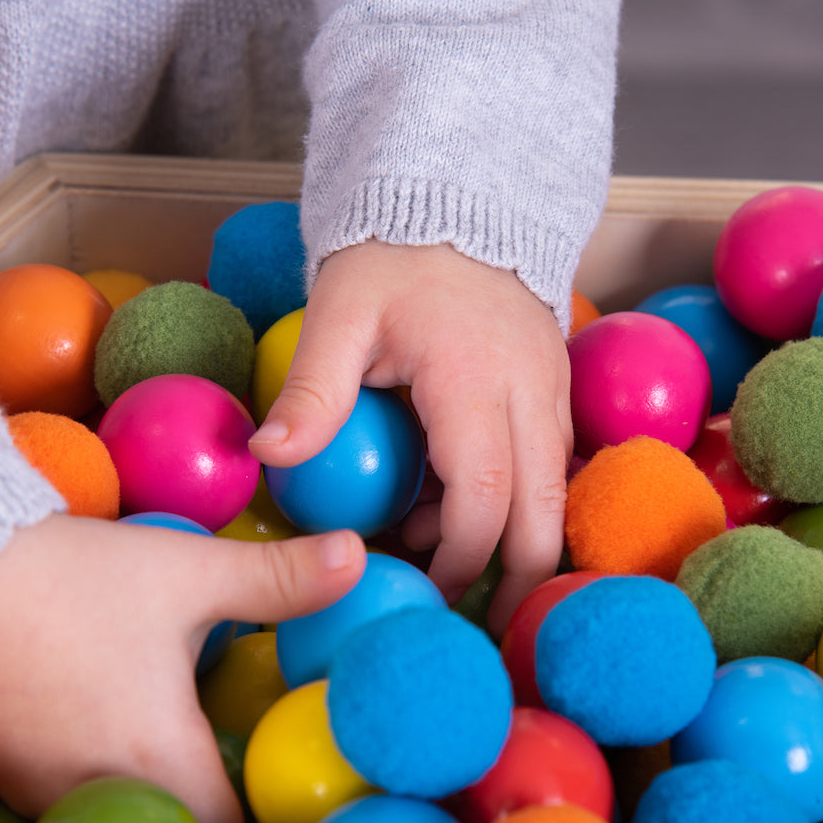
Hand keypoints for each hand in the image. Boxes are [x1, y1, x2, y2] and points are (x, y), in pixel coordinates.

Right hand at [0, 513, 364, 822]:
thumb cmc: (72, 580)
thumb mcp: (186, 572)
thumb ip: (277, 578)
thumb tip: (358, 556)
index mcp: (160, 760)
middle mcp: (105, 796)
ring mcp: (53, 791)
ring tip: (230, 794)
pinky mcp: (23, 770)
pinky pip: (94, 808)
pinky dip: (135, 799)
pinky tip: (155, 758)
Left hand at [249, 241, 571, 635]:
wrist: (457, 207)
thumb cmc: (394, 260)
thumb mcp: (341, 315)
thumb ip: (312, 390)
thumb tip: (268, 457)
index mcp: (475, 382)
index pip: (486, 496)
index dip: (461, 557)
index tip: (426, 586)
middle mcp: (530, 393)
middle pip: (544, 512)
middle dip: (515, 575)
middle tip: (473, 614)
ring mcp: (551, 390)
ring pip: (554, 493)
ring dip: (514, 538)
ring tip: (446, 546)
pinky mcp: (553, 387)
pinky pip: (549, 464)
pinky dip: (518, 501)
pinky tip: (466, 501)